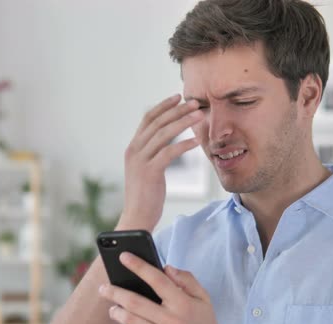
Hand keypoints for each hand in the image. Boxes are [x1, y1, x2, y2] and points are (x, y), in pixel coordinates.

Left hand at [98, 252, 218, 323]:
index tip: (124, 256)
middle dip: (116, 292)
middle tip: (103, 287)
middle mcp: (171, 320)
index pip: (157, 280)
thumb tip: (167, 267)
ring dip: (117, 312)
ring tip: (111, 307)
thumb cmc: (204, 321)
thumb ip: (187, 280)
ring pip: (131, 321)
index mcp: (183, 303)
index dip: (139, 266)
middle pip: (136, 302)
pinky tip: (122, 320)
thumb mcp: (204, 298)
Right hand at [118, 95, 202, 230]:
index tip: (178, 97)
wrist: (136, 217)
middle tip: (195, 102)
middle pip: (158, 122)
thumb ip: (153, 153)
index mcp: (133, 147)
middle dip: (178, 110)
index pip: (148, 118)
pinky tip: (197, 141)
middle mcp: (134, 150)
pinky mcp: (150, 171)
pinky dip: (184, 145)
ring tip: (199, 115)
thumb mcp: (146, 169)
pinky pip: (169, 152)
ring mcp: (141, 160)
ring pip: (164, 134)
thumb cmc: (146, 195)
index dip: (163, 106)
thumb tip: (166, 142)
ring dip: (184, 122)